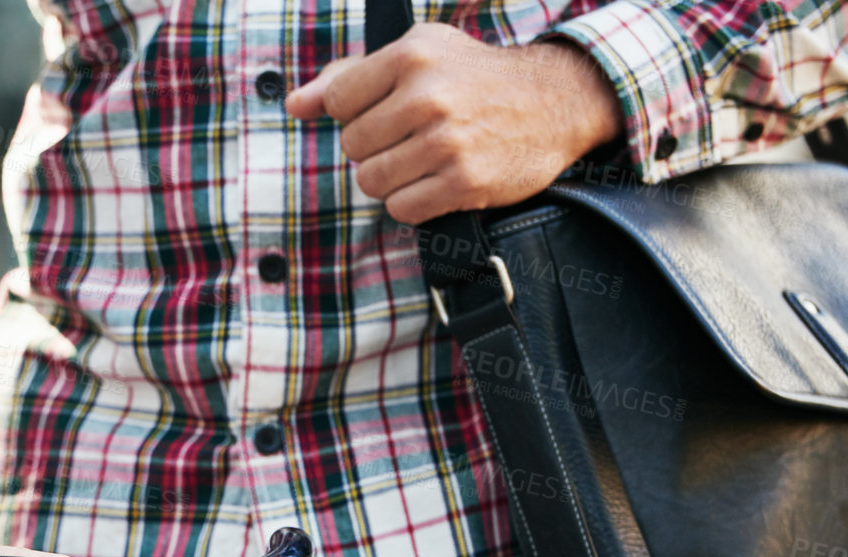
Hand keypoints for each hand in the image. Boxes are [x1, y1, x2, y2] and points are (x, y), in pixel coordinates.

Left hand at [285, 24, 623, 225]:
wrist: (554, 100)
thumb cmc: (472, 77)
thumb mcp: (416, 55)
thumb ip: (348, 78)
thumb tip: (294, 105)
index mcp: (412, 56)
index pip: (338, 101)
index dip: (356, 112)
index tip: (386, 109)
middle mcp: (429, 97)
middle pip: (353, 146)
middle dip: (374, 147)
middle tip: (410, 136)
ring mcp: (447, 142)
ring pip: (372, 182)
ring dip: (391, 178)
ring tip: (423, 159)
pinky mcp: (464, 183)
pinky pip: (401, 209)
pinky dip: (412, 202)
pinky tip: (436, 180)